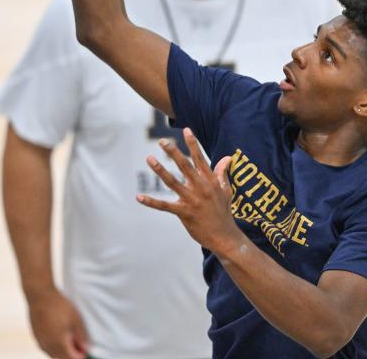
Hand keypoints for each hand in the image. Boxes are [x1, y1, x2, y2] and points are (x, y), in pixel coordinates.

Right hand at [27, 288, 90, 358]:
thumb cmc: (59, 306)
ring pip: (53, 354)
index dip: (80, 355)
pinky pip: (47, 348)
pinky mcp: (36, 337)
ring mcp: (40, 342)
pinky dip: (55, 347)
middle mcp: (48, 347)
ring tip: (70, 338)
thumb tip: (86, 348)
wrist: (40, 296)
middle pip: (62, 358)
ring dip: (62, 351)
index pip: (71, 358)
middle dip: (71, 354)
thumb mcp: (75, 320)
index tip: (85, 349)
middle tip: (79, 344)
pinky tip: (59, 336)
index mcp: (58, 344)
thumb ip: (81, 336)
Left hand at [137, 128, 241, 253]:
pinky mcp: (184, 213)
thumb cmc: (224, 212)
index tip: (186, 130)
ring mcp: (191, 200)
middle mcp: (200, 188)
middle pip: (184, 166)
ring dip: (160, 170)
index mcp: (210, 181)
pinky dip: (151, 201)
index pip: (200, 158)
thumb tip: (227, 157)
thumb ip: (223, 173)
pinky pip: (164, 206)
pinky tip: (139, 197)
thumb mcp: (226, 190)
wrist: (224, 236)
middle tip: (162, 141)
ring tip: (149, 159)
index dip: (192, 144)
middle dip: (173, 152)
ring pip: (172, 182)